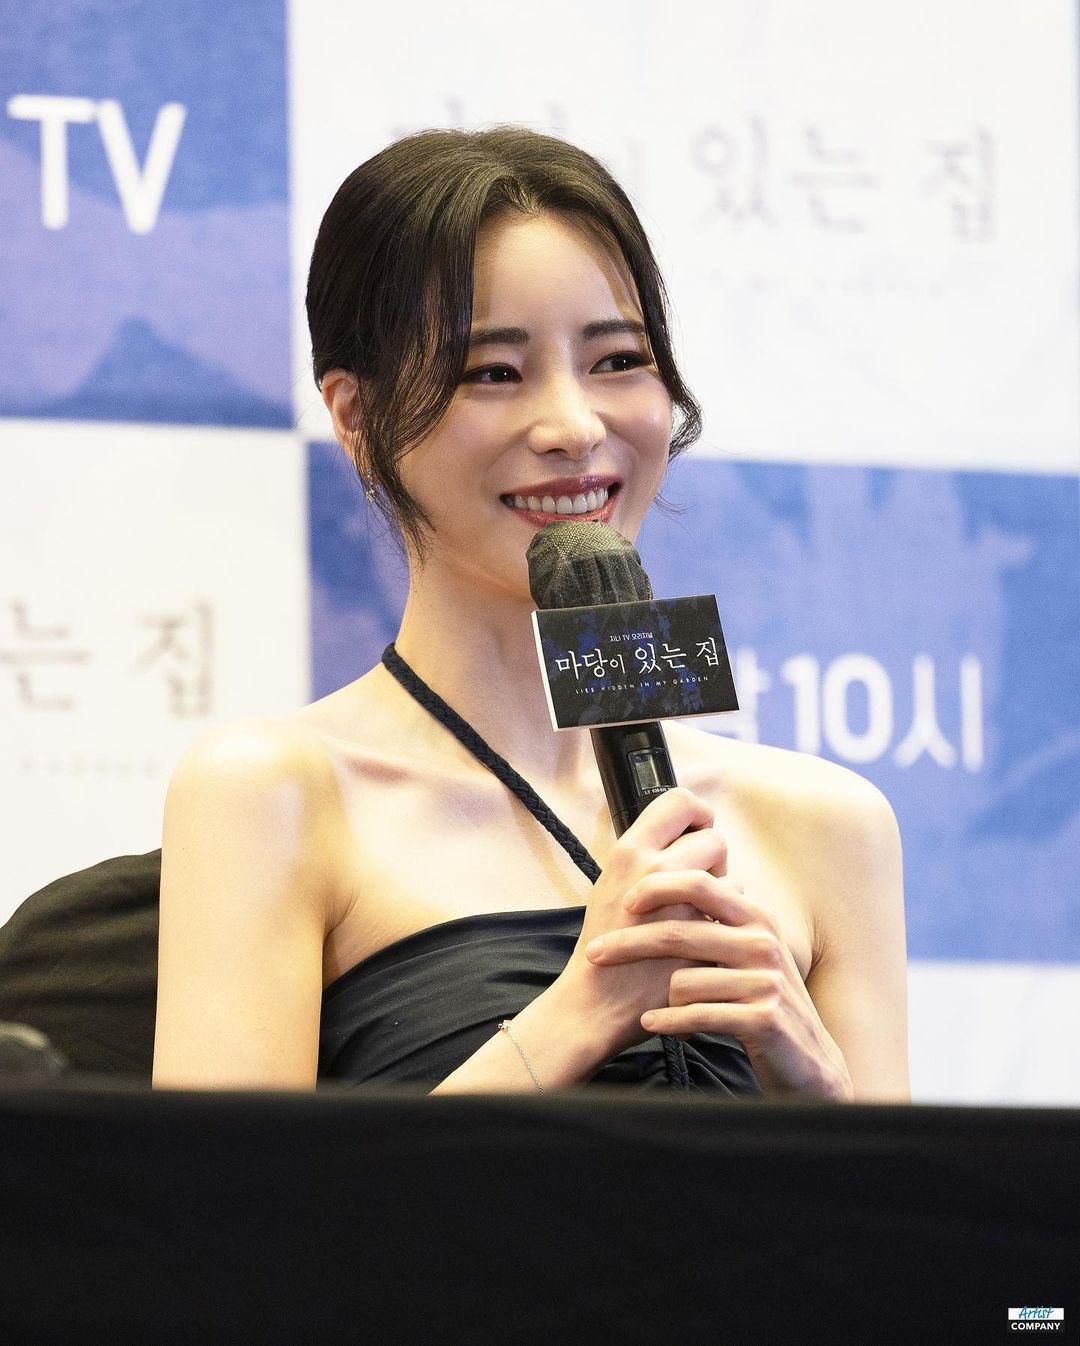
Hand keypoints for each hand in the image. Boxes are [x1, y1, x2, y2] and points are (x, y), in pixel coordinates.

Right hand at [555, 788, 726, 1057]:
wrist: (596, 1002)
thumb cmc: (605, 944)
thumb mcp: (610, 884)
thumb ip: (644, 856)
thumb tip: (679, 834)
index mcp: (630, 851)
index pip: (680, 801)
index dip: (697, 814)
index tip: (695, 832)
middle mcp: (655, 869)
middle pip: (713, 838)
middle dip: (714, 859)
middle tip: (700, 882)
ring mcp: (681, 904)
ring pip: (731, 876)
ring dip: (723, 893)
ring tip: (699, 914)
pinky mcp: (702, 935)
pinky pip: (735, 914)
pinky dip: (726, 923)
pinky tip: (706, 937)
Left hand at [584, 868, 853, 1099]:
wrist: (807, 1061)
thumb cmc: (760, 1000)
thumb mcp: (747, 952)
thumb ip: (717, 921)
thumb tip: (665, 882)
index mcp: (755, 917)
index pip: (700, 883)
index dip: (658, 887)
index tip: (625, 902)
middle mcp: (763, 942)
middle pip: (680, 932)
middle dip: (629, 943)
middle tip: (595, 953)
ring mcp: (765, 980)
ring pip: (682, 980)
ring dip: (659, 999)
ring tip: (655, 1011)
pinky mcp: (763, 1018)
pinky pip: (696, 1014)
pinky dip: (667, 1021)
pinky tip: (652, 1023)